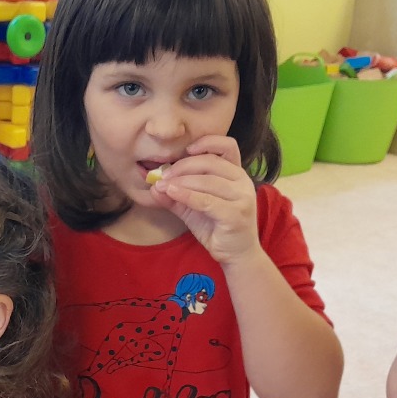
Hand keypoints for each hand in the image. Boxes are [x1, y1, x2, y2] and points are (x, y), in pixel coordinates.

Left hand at [150, 135, 260, 266]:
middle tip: (163, 175)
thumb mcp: (192, 208)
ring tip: (163, 186)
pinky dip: (187, 195)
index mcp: (236, 174)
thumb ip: (175, 196)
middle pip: (211, 162)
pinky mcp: (236, 214)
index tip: (186, 150)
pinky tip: (172, 193)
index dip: (207, 142)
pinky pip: (207, 200)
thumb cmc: (216, 228)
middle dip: (183, 166)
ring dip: (181, 181)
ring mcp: (242, 197)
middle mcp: (242, 182)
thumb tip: (154, 186)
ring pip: (208, 181)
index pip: (227, 146)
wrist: (236, 255)